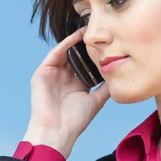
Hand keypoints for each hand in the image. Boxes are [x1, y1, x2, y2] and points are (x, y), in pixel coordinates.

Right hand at [25, 27, 109, 159]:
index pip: (85, 64)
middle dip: (86, 44)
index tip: (108, 42)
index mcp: (75, 84)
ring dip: (76, 40)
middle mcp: (64, 77)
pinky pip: (55, 54)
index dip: (95, 54)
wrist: (57, 132)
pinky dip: (65, 44)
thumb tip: (118, 76)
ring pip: (65, 51)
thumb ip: (105, 88)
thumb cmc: (75, 121)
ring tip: (89, 28)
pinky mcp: (42, 73)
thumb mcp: (95, 100)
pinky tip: (76, 37)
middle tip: (99, 30)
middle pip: (75, 55)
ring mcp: (52, 74)